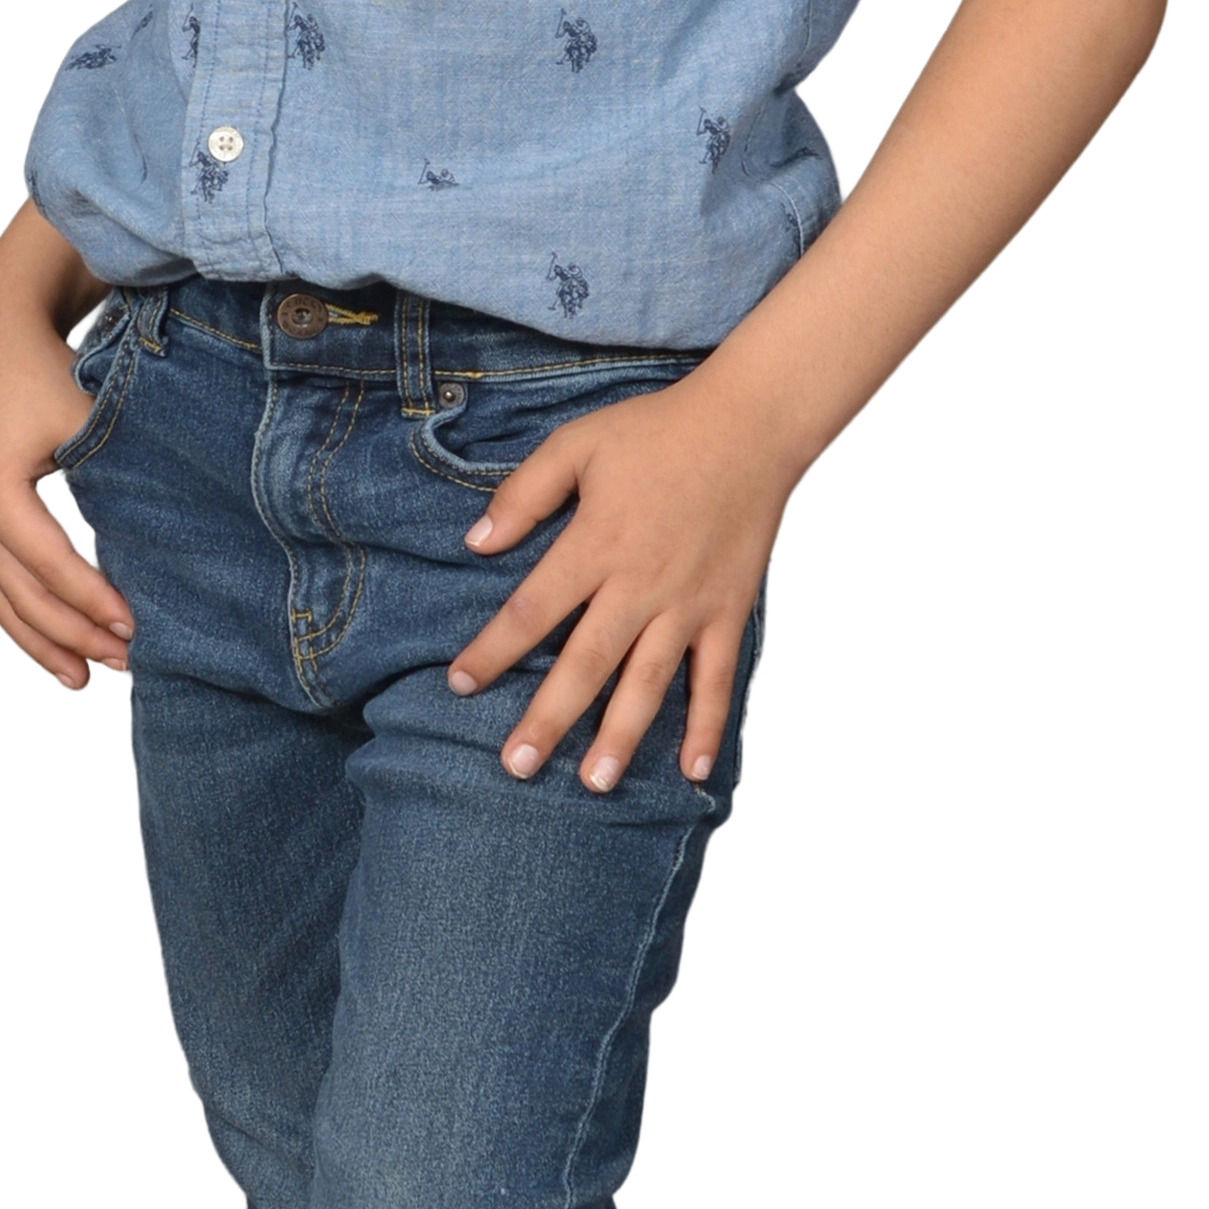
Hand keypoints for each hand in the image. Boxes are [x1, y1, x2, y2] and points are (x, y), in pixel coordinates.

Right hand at [0, 295, 134, 694]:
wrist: (3, 328)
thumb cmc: (48, 368)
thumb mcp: (86, 419)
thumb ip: (114, 476)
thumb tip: (163, 536)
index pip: (54, 566)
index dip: (96, 603)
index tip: (138, 629)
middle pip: (26, 597)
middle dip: (76, 636)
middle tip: (128, 663)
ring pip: (5, 601)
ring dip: (46, 642)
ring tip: (85, 680)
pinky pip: (0, 583)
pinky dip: (27, 620)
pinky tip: (56, 650)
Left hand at [442, 364, 795, 792]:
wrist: (750, 425)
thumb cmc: (656, 431)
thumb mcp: (578, 444)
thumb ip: (525, 494)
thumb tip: (474, 543)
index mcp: (595, 544)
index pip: (532, 610)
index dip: (492, 650)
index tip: (459, 684)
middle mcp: (639, 585)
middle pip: (585, 664)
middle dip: (548, 718)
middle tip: (516, 767)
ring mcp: (688, 605)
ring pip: (648, 683)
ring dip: (621, 737)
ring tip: (594, 783)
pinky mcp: (728, 612)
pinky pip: (716, 679)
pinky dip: (706, 726)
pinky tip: (692, 771)